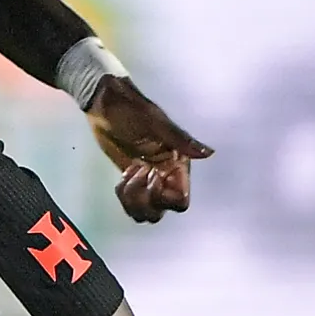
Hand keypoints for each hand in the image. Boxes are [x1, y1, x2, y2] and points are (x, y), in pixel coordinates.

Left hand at [86, 79, 213, 223]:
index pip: (180, 200)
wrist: (105, 104)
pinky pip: (130, 205)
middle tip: (138, 171)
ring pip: (145, 212)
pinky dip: (123, 196)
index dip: (163, 196)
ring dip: (132, 199)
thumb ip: (181, 140)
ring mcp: (148, 181)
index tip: (151, 174)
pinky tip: (123, 175)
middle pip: (161, 210)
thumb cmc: (132, 109)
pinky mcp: (132, 182)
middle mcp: (166, 177)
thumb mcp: (156, 124)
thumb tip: (208, 153)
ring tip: (128, 174)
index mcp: (177, 165)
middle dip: (145, 199)